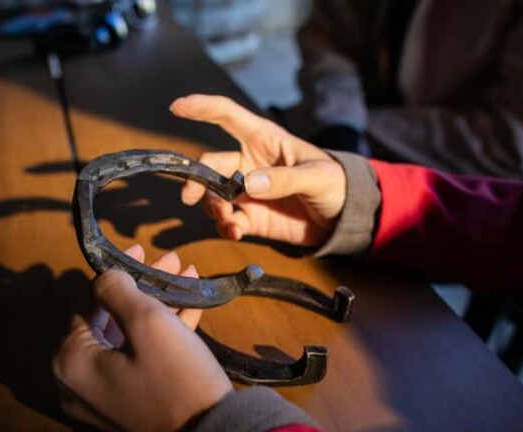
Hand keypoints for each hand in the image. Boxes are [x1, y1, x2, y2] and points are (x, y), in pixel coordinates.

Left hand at [53, 245, 231, 431]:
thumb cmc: (177, 377)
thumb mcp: (148, 322)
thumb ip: (116, 289)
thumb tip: (105, 277)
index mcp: (70, 362)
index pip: (84, 303)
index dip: (114, 273)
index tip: (142, 250)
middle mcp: (77, 383)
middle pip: (106, 320)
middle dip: (142, 287)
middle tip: (171, 262)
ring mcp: (102, 399)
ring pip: (126, 339)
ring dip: (156, 306)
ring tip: (187, 277)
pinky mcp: (129, 407)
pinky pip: (137, 362)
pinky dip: (160, 336)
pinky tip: (191, 307)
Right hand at [170, 94, 346, 245]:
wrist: (346, 219)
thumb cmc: (336, 184)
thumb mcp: (317, 176)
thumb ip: (284, 179)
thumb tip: (248, 185)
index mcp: (264, 140)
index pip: (227, 116)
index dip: (201, 108)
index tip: (176, 107)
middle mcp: (249, 164)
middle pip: (210, 165)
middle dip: (196, 179)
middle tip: (190, 197)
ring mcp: (248, 192)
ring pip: (213, 196)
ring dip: (211, 207)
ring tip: (226, 220)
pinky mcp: (251, 218)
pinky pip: (227, 221)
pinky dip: (225, 227)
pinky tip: (234, 233)